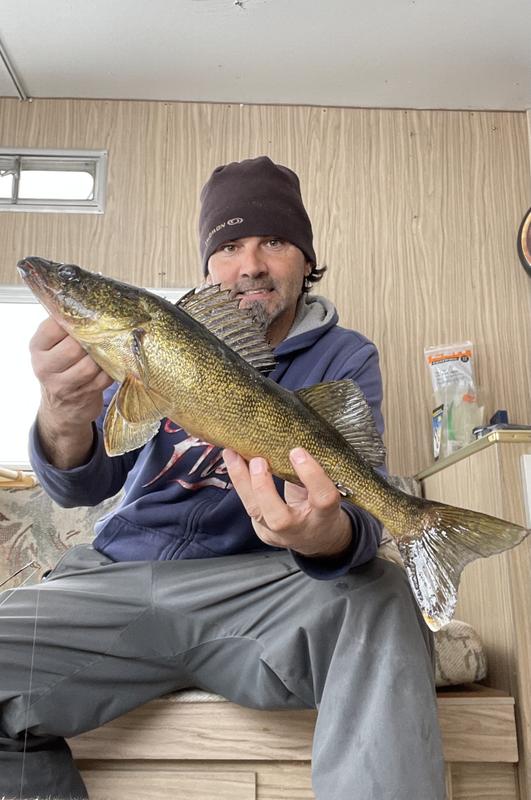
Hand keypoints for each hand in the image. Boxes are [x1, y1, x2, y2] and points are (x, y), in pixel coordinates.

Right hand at [30, 316, 113, 467]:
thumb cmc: (62, 367)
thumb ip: (65, 328)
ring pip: (90, 365)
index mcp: (37, 347)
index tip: (89, 316)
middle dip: (92, 339)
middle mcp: (45, 367)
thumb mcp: (53, 346)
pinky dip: (111, 369)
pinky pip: (103, 378)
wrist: (62, 406)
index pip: (55, 327)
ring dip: (103, 355)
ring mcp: (62, 385)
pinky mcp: (82, 396)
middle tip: (104, 332)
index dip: (75, 321)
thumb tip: (92, 305)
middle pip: (74, 348)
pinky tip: (113, 362)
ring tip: (109, 347)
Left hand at [223, 446, 352, 557]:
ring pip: (255, 511)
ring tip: (232, 454)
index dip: (311, 475)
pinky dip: (240, 482)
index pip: (322, 498)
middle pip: (279, 519)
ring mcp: (278, 534)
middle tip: (257, 460)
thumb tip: (291, 441)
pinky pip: (248, 505)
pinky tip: (233, 462)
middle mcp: (300, 528)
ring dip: (241, 480)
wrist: (316, 538)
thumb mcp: (325, 489)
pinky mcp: (262, 531)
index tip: (297, 451)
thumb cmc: (320, 506)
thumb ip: (312, 473)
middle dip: (264, 488)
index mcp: (325, 515)